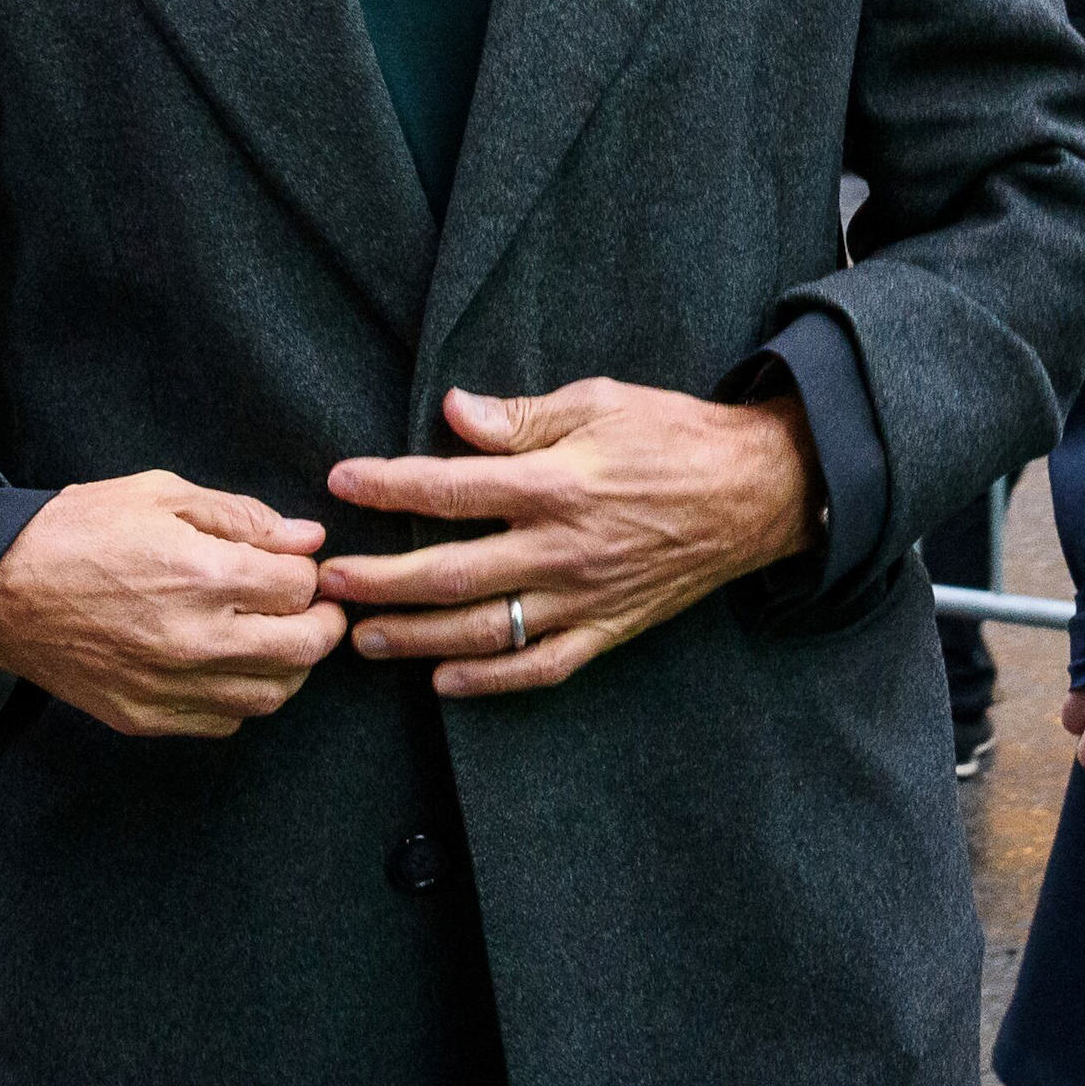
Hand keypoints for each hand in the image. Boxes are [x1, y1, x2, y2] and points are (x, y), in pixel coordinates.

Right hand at [0, 472, 347, 737]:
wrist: (0, 588)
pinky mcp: (146, 716)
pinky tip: (228, 665)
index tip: (299, 565)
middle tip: (316, 608)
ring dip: (288, 666)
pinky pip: (224, 721)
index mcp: (202, 574)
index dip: (308, 572)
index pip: (300, 587)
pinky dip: (240, 695)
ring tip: (275, 636)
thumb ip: (241, 517)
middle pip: (303, 649)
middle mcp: (195, 639)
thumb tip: (306, 539)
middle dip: (323, 624)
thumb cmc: (77, 531)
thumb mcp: (160, 494)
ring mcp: (170, 686)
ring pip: (271, 695)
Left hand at [320, 382, 817, 697]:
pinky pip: (542, 668)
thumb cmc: (674, 436)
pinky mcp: (610, 629)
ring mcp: (586, 598)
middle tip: (328, 585)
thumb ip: (521, 417)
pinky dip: (490, 682)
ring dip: (417, 638)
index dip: (389, 486)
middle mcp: (563, 549)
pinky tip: (445, 682)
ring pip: (486, 631)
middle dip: (380, 582)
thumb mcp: (598, 403)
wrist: (756, 491)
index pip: (451, 488)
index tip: (342, 482)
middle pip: (451, 573)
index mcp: (557, 483)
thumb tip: (452, 413)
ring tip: (365, 638)